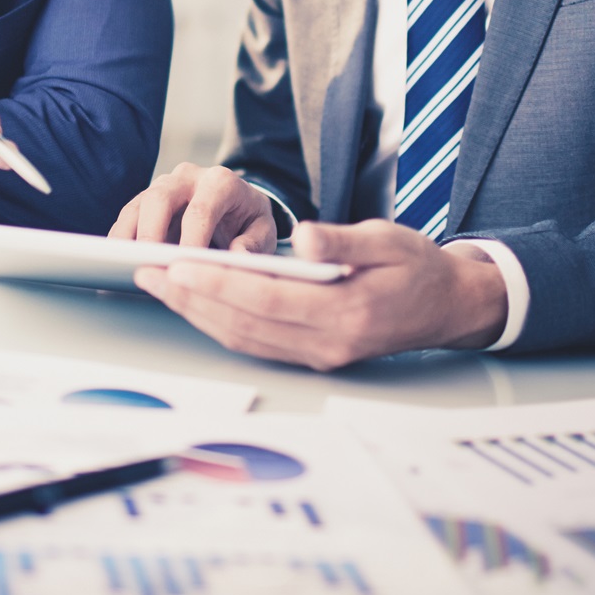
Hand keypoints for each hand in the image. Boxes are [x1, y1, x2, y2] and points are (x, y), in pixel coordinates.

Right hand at [107, 163, 276, 252]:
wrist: (239, 206)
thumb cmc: (249, 220)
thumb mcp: (264, 231)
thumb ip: (254, 245)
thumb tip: (237, 258)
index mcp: (220, 182)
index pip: (201, 209)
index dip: (191, 238)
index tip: (185, 263)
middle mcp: (188, 177)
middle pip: (160, 198)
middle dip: (150, 232)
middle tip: (145, 261)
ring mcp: (165, 186)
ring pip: (138, 205)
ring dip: (127, 235)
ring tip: (121, 263)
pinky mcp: (148, 201)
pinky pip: (129, 216)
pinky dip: (121, 237)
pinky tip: (116, 258)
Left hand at [131, 221, 507, 370]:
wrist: (446, 306)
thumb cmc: (416, 266)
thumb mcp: (389, 239)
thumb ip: (343, 240)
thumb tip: (302, 238)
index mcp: (348, 311)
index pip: (268, 300)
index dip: (219, 284)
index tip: (179, 266)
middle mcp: (329, 343)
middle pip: (245, 324)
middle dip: (191, 299)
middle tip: (148, 274)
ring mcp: (320, 356)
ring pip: (245, 338)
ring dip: (197, 314)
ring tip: (160, 286)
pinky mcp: (314, 356)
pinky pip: (257, 343)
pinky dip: (220, 324)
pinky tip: (196, 304)